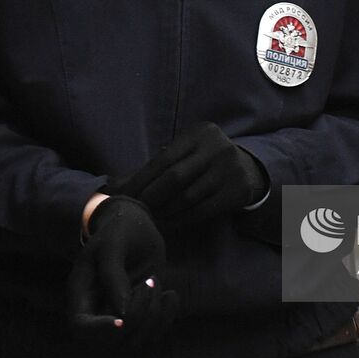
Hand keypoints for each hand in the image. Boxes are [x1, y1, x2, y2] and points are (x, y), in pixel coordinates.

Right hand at [67, 197, 177, 346]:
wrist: (135, 225)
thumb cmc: (119, 229)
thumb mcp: (113, 243)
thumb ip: (113, 274)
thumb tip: (121, 312)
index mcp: (82, 291)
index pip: (81, 327)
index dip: (100, 330)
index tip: (121, 319)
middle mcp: (97, 308)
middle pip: (111, 340)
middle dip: (136, 316)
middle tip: (149, 282)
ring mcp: (119, 313)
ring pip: (134, 340)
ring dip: (153, 316)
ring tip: (155, 281)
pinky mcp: (140, 313)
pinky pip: (152, 333)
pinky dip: (166, 318)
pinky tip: (171, 295)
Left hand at [108, 122, 268, 224]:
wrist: (247, 168)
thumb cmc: (202, 162)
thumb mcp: (183, 155)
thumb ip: (152, 169)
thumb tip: (111, 186)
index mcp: (199, 133)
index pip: (163, 159)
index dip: (140, 180)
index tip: (122, 196)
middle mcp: (217, 147)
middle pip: (175, 178)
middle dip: (150, 197)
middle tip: (135, 211)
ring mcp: (230, 169)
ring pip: (188, 197)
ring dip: (164, 212)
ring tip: (149, 220)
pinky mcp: (238, 191)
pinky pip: (203, 210)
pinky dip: (181, 220)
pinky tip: (168, 224)